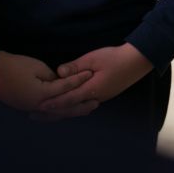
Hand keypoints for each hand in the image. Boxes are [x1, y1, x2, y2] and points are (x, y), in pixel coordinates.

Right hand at [0, 51, 91, 112]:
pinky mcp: (25, 107)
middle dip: (81, 106)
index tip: (91, 75)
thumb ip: (52, 78)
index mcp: (42, 95)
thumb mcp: (37, 67)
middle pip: (64, 108)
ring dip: (70, 112)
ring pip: (55, 114)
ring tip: (84, 110)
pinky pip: (45, 113)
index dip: (79, 80)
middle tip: (96, 103)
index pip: (66, 88)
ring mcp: (30, 108)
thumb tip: (60, 83)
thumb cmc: (14, 66)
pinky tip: (62, 113)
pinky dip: (56, 113)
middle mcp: (38, 106)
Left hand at [37, 44, 153, 120]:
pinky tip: (66, 105)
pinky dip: (72, 106)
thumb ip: (75, 66)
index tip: (38, 106)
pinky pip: (84, 104)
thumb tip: (58, 73)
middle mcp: (95, 98)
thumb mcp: (93, 58)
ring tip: (46, 112)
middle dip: (53, 111)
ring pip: (78, 107)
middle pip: (71, 108)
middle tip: (36, 114)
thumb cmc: (115, 57)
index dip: (53, 103)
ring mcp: (101, 97)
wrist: (137, 61)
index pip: (68, 99)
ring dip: (62, 110)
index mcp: (92, 89)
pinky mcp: (104, 94)